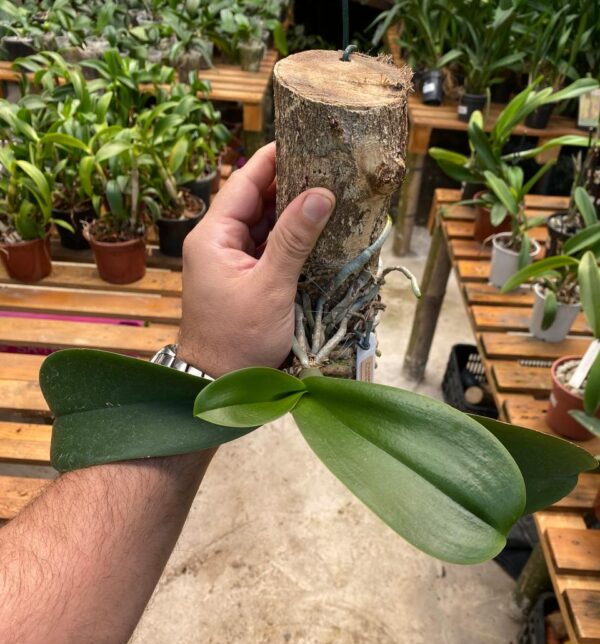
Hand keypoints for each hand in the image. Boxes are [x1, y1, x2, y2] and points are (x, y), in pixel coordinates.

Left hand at [178, 142, 335, 376]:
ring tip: (330, 192)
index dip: (273, 159)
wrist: (218, 384)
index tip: (304, 138)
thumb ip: (294, 239)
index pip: (244, 182)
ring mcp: (228, 261)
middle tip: (328, 165)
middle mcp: (217, 242)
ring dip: (292, 213)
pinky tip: (316, 231)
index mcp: (212, 237)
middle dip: (289, 184)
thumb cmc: (239, 339)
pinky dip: (289, 239)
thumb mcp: (271, 287)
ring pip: (262, 225)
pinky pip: (266, 248)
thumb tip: (320, 193)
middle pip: (255, 200)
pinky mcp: (241, 279)